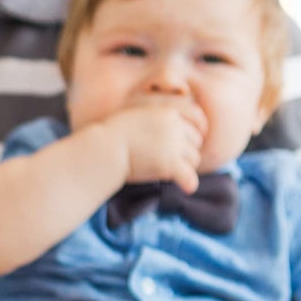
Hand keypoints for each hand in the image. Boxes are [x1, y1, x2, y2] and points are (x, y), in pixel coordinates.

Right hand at [86, 98, 204, 190]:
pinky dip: (189, 183)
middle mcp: (175, 127)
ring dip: (186, 166)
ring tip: (173, 172)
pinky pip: (189, 176)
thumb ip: (154, 117)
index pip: (198, 117)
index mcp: (168, 112)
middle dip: (187, 150)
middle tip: (174, 159)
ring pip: (194, 159)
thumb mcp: (136, 114)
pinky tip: (187, 188)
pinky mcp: (169, 165)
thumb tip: (167, 116)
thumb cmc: (111, 133)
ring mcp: (173, 146)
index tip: (193, 138)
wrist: (103, 149)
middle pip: (196, 141)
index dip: (198, 129)